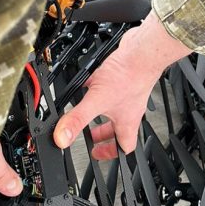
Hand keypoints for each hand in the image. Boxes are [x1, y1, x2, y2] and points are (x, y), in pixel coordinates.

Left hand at [54, 11, 191, 158]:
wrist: (142, 52)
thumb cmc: (129, 76)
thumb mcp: (96, 101)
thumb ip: (78, 119)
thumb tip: (63, 138)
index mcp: (126, 122)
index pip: (123, 147)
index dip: (110, 153)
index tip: (97, 153)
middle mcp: (128, 110)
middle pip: (117, 129)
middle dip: (101, 133)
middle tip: (89, 134)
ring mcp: (127, 94)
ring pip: (113, 109)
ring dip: (99, 111)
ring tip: (85, 109)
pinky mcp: (122, 78)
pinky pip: (108, 89)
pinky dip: (98, 89)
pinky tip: (87, 83)